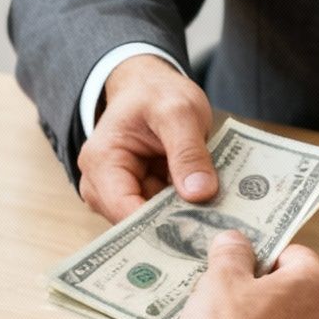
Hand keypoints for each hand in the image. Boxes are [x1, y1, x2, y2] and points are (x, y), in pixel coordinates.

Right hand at [77, 54, 217, 222]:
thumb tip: (199, 194)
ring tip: (217, 220)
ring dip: (182, 220)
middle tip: (215, 232)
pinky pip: (161, 215)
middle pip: (136, 224)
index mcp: (102, 162)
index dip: (159, 225)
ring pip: (151, 224)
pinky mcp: (140, 197)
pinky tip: (210, 212)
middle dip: (173, 226)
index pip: (124, 210)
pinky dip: (184, 212)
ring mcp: (119, 193)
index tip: (198, 232)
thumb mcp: (179, 113)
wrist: (151, 86)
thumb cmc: (158, 93)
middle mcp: (101, 184)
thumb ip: (189, 152)